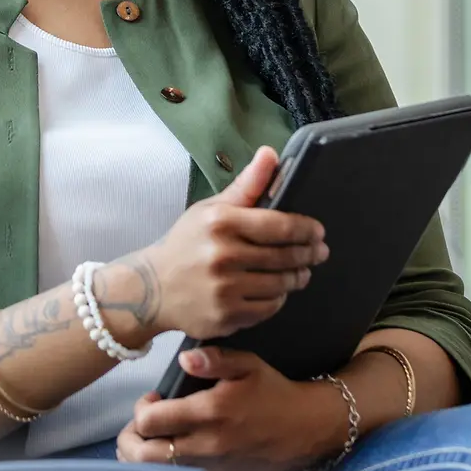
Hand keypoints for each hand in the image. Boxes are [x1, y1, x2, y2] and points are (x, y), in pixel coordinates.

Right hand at [100, 148, 326, 346]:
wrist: (152, 288)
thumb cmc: (186, 243)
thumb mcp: (210, 209)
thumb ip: (246, 184)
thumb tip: (270, 153)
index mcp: (220, 222)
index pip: (280, 225)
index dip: (306, 229)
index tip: (318, 231)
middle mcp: (222, 255)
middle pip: (285, 256)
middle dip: (308, 254)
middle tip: (318, 252)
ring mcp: (224, 289)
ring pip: (281, 284)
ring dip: (297, 277)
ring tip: (301, 271)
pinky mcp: (226, 316)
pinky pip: (268, 308)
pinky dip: (278, 299)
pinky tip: (277, 290)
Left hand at [117, 346, 343, 470]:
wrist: (306, 429)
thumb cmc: (271, 391)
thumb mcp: (246, 364)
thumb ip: (212, 358)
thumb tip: (182, 360)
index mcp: (210, 413)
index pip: (150, 422)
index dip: (141, 408)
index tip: (154, 398)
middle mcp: (207, 447)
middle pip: (144, 456)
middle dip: (131, 439)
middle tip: (141, 424)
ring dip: (144, 458)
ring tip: (150, 440)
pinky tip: (174, 455)